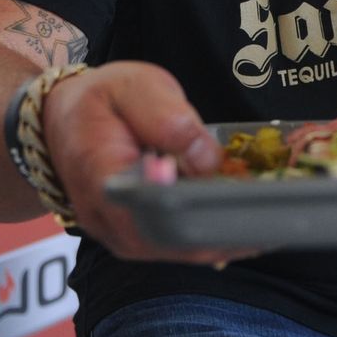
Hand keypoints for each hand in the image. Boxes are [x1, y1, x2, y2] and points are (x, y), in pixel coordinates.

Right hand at [41, 61, 257, 263]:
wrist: (61, 122)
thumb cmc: (99, 101)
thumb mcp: (132, 86)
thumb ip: (168, 117)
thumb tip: (205, 159)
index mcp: (102, 175)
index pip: (154, 209)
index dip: (201, 214)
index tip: (245, 207)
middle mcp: (107, 219)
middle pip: (173, 242)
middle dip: (225, 233)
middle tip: (275, 219)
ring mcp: (119, 236)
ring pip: (177, 251)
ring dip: (222, 238)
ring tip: (268, 220)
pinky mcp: (134, 239)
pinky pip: (175, 246)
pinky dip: (210, 235)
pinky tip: (243, 222)